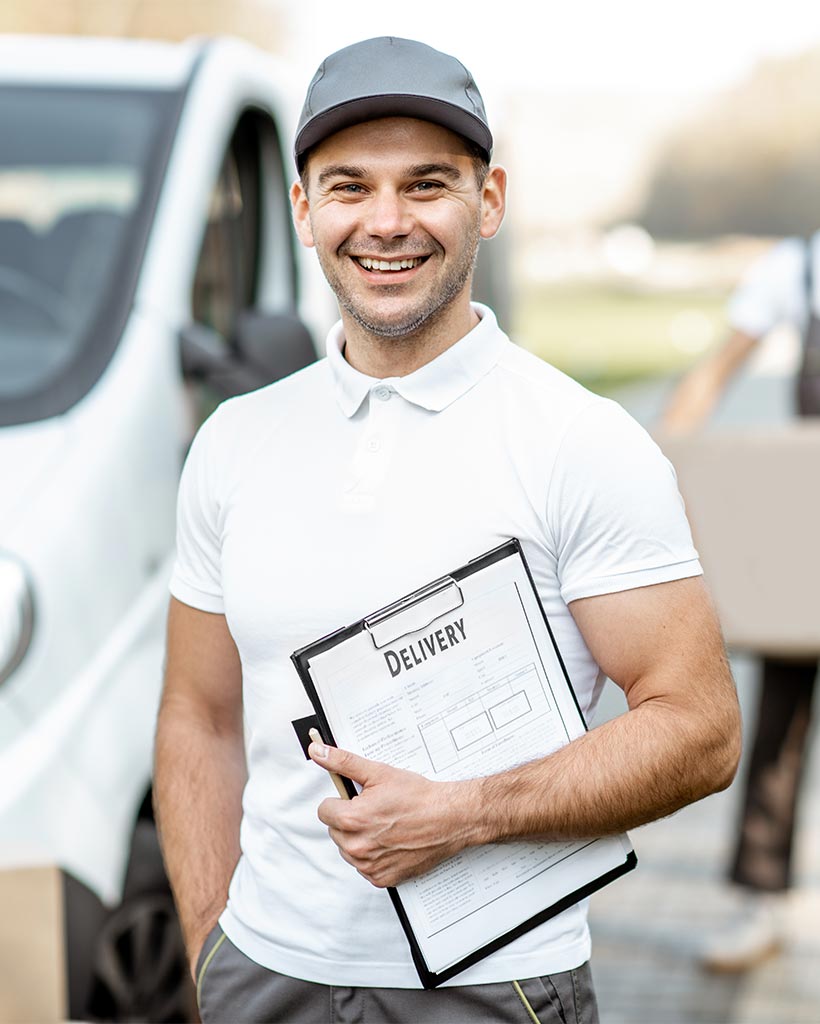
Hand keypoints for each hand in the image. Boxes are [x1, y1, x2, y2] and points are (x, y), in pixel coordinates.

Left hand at [308, 739, 478, 887]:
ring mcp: (369, 866)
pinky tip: (391, 842)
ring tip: (385, 825)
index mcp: (352, 820)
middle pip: (335, 831)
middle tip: (375, 810)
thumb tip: (318, 752)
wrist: (450, 818)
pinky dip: (374, 856)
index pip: (324, 811)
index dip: (341, 801)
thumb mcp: (378, 773)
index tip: (357, 799)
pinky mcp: (382, 878)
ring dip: (360, 838)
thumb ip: (343, 762)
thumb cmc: (419, 797)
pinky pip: (365, 867)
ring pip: (348, 849)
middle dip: (350, 819)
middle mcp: (357, 847)